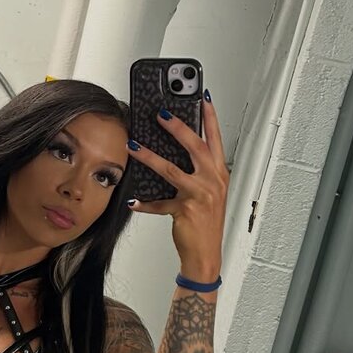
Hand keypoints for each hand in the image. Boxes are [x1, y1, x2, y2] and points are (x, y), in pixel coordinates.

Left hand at [126, 91, 228, 279]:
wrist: (206, 254)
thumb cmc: (205, 223)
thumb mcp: (208, 193)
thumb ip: (198, 171)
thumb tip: (176, 151)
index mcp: (219, 174)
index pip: (215, 139)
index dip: (210, 117)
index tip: (203, 97)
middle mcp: (212, 181)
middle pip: (195, 146)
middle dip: (178, 126)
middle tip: (161, 113)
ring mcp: (200, 196)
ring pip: (171, 170)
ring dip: (150, 156)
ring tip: (134, 146)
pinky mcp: (185, 210)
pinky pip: (160, 203)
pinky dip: (145, 203)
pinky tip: (133, 200)